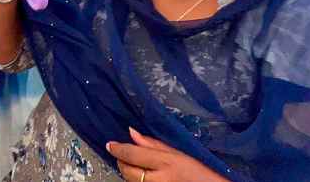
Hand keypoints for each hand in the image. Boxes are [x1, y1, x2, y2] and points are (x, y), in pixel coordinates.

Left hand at [107, 128, 228, 181]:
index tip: (110, 144)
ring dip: (128, 172)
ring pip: (130, 181)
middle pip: (127, 170)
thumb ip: (153, 143)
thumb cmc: (199, 171)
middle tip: (124, 155)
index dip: (118, 149)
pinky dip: (135, 180)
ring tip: (137, 165)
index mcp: (166, 163)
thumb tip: (131, 132)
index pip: (133, 154)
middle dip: (122, 161)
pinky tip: (143, 175)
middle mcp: (158, 179)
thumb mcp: (179, 153)